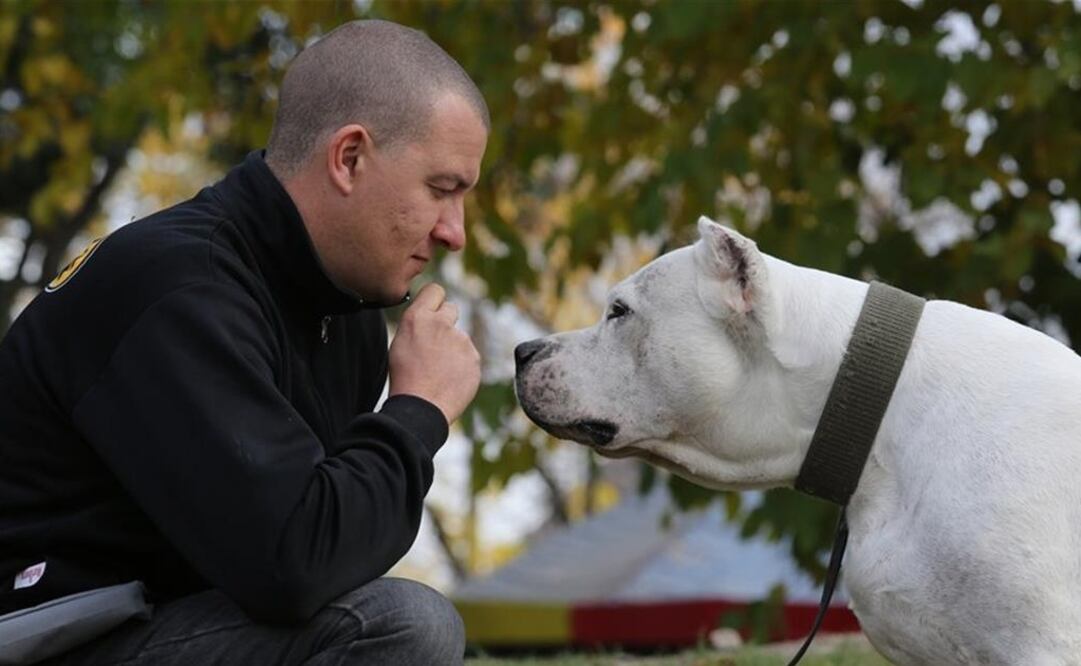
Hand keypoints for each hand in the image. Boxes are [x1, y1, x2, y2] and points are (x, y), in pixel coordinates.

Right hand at [388, 283, 480, 424]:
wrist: (422, 408)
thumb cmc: (405, 378)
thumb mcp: (400, 342)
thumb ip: (418, 323)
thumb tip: (429, 314)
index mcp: (418, 317)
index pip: (436, 290)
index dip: (434, 301)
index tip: (432, 312)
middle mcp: (442, 324)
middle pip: (451, 308)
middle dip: (445, 322)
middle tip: (434, 345)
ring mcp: (462, 341)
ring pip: (460, 337)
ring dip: (453, 348)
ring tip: (438, 371)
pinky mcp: (475, 358)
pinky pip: (469, 356)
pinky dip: (462, 365)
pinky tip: (449, 379)